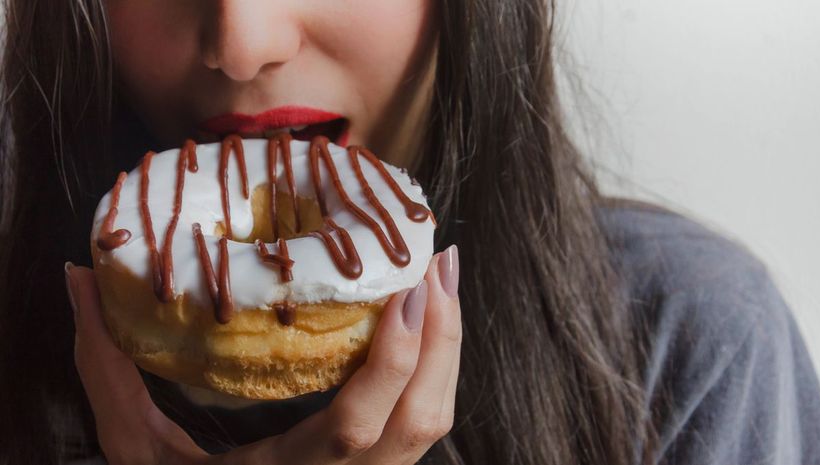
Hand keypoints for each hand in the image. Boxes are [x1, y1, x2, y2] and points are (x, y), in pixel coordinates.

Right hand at [65, 245, 460, 464]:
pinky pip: (424, 422)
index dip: (392, 360)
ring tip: (441, 276)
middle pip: (422, 419)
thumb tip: (79, 280)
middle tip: (437, 259)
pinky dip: (436, 368)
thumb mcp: (134, 451)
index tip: (405, 287)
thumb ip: (108, 371)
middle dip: (443, 336)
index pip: (356, 427)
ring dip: (448, 347)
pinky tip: (428, 323)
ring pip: (434, 422)